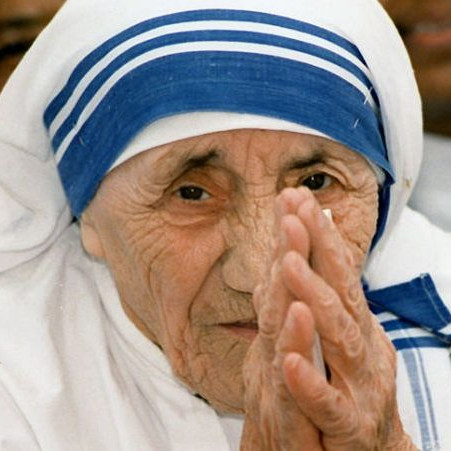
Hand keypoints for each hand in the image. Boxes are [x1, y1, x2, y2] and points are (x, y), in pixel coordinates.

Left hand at [240, 187, 415, 449]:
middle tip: (297, 211)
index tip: (295, 198)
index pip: (335, 270)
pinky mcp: (349, 425)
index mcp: (351, 323)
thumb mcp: (326, 335)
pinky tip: (290, 361)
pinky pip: (328, 403)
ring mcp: (359, 383)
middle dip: (318, 248)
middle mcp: (360, 344)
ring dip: (314, 297)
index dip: (317, 234)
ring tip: (290, 263)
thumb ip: (308, 298)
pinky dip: (309, 382)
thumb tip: (286, 256)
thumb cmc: (343, 385)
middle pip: (340, 289)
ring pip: (338, 337)